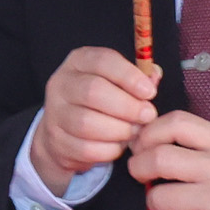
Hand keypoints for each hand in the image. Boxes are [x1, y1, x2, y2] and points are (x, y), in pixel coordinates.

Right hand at [29, 44, 161, 193]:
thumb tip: (153, 76)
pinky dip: (109, 149)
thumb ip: (137, 77)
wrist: (65, 131)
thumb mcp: (115, 82)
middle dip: (127, 106)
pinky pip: (86, 148)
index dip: (129, 76)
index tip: (149, 92)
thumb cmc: (99, 102)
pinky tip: (118, 144)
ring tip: (133, 131)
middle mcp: (62, 84)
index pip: (102, 60)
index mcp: (78, 62)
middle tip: (148, 115)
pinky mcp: (57, 140)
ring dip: (119, 130)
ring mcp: (55, 113)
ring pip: (88, 123)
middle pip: (94, 91)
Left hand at [128, 110, 209, 209]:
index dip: (149, 132)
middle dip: (139, 167)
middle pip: (159, 158)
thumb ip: (192, 143)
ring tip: (171, 201)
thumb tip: (140, 138)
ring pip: (158, 196)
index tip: (141, 145)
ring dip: (156, 200)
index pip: (176, 123)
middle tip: (141, 174)